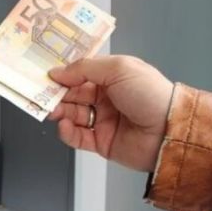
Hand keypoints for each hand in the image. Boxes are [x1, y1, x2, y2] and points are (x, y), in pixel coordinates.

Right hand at [48, 55, 173, 171]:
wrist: (170, 132)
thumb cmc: (150, 94)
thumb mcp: (118, 68)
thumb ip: (84, 68)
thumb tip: (57, 72)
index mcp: (112, 78)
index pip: (80, 74)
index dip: (63, 74)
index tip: (46, 75)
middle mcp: (107, 98)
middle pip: (72, 94)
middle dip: (57, 94)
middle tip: (42, 94)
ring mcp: (103, 121)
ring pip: (72, 114)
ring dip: (59, 111)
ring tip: (52, 110)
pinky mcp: (102, 142)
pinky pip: (77, 137)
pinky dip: (67, 131)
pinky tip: (65, 124)